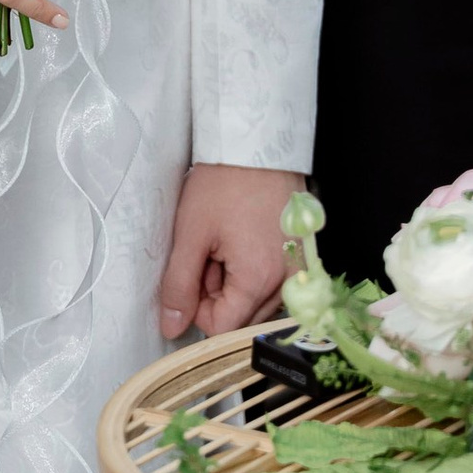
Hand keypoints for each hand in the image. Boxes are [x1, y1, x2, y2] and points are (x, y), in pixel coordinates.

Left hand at [158, 162, 304, 345]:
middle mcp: (288, 282)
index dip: (198, 306)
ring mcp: (299, 269)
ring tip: (225, 244)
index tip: (192, 272)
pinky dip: (253, 271)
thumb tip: (172, 328)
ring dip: (235, 282)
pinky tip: (243, 241)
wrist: (255, 144)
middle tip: (208, 252)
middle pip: (243, 317)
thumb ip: (179, 286)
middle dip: (218, 294)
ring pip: (258, 302)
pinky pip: (273, 283)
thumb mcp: (191, 234)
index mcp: (259, 280)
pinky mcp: (301, 255)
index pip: (222, 326)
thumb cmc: (222, 183)